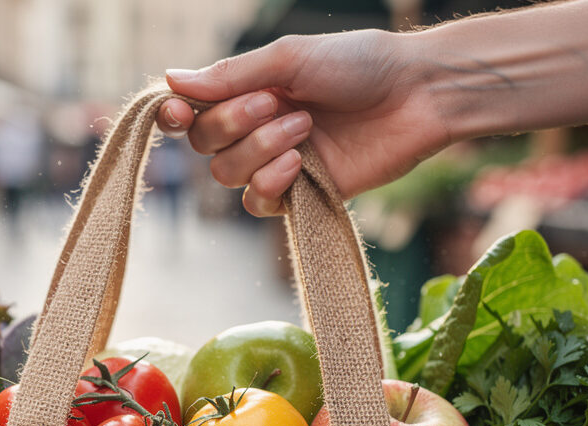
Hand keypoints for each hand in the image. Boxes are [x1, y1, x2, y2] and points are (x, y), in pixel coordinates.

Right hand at [157, 31, 449, 215]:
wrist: (417, 96)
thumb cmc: (359, 65)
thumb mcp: (290, 60)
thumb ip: (231, 75)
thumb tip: (170, 79)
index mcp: (249, 89)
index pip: (192, 111)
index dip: (176, 116)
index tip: (178, 112)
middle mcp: (256, 127)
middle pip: (205, 144)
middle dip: (234, 124)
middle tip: (277, 104)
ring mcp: (277, 162)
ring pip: (227, 175)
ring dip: (260, 150)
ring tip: (305, 127)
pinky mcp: (301, 193)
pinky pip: (257, 204)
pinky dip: (269, 184)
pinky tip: (299, 165)